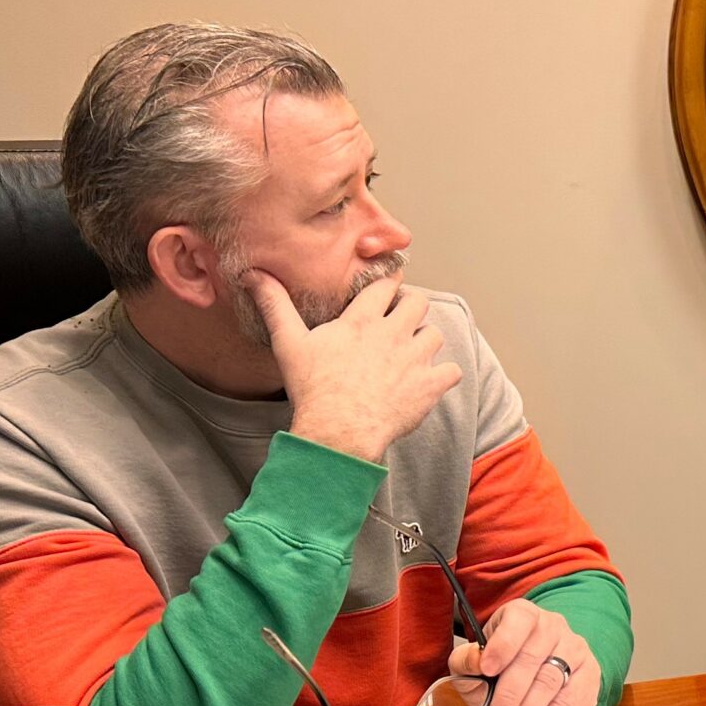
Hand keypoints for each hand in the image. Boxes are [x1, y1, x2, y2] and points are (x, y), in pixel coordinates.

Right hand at [251, 273, 460, 462]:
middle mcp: (393, 334)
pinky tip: (429, 381)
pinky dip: (444, 375)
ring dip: (426, 341)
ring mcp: (415, 359)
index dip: (389, 283)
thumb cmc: (313, 389)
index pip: (385, 285)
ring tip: (411, 353)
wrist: (338, 431)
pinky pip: (452, 370)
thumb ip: (275, 305)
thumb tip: (253, 274)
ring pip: (435, 334)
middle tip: (401, 320)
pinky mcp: (429, 386)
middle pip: (418, 302)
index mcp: (361, 320)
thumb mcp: (289, 343)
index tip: (388, 287)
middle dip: (412, 307)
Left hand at [450, 598, 599, 705]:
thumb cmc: (502, 663)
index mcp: (524, 615)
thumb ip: (468, 662)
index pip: (518, 622)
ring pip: (553, 687)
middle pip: (533, 662)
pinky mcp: (589, 678)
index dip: (502, 645)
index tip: (486, 669)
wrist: (542, 665)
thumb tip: (474, 665)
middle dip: (510, 699)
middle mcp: (554, 627)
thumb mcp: (477, 659)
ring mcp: (576, 652)